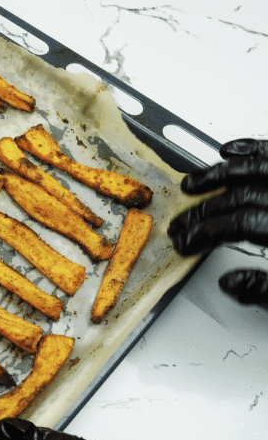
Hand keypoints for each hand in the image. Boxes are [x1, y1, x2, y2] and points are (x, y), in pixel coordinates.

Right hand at [168, 138, 267, 308]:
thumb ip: (264, 290)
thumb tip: (230, 283)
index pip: (239, 223)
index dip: (205, 232)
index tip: (185, 244)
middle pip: (241, 196)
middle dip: (203, 212)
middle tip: (181, 224)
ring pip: (257, 167)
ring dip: (218, 174)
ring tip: (191, 184)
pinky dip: (252, 149)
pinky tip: (230, 151)